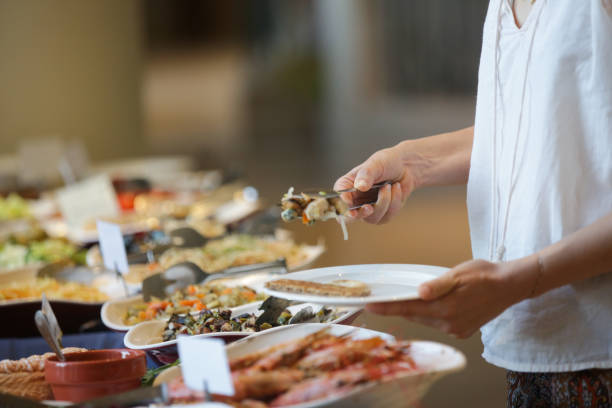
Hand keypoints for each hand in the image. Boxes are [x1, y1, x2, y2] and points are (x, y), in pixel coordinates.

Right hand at [333, 146, 416, 223]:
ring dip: (384, 202)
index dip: (341, 203)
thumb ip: (367, 174)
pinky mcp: (382, 214)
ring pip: (372, 217)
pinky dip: (394, 202)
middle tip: (369, 207)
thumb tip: (360, 186)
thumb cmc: (387, 162)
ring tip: (390, 186)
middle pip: (349, 217)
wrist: (406, 167)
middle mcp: (355, 200)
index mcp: (348, 186)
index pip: (337, 198)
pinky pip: (386, 216)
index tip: (349, 202)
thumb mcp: (376, 164)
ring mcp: (368, 209)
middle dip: (360, 214)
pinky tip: (396, 189)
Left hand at [365, 258, 534, 337]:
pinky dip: (431, 314)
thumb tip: (420, 292)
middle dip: (399, 307)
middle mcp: (449, 323)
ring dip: (417, 310)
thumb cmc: (485, 275)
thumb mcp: (459, 273)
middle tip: (384, 299)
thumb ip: (438, 285)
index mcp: (446, 308)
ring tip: (410, 298)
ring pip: (426, 320)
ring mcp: (456, 329)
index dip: (387, 307)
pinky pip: (438, 323)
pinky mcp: (462, 331)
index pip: (408, 308)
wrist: (510, 286)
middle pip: (415, 315)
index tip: (369, 306)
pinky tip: (433, 304)